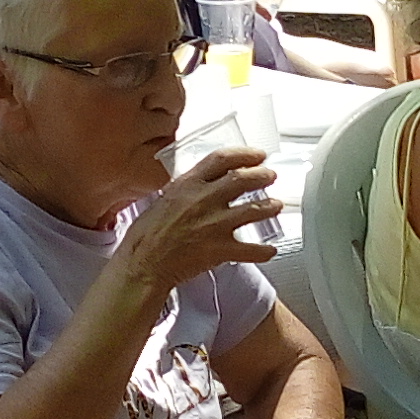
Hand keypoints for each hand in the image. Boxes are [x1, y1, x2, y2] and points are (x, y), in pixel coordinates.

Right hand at [113, 149, 278, 294]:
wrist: (143, 264)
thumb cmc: (145, 237)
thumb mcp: (161, 200)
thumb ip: (182, 191)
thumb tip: (194, 186)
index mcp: (188, 185)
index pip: (222, 159)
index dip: (245, 154)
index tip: (257, 155)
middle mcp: (204, 200)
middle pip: (243, 179)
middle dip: (262, 176)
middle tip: (271, 176)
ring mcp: (214, 224)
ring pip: (253, 209)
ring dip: (269, 206)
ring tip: (276, 205)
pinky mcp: (220, 249)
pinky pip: (251, 250)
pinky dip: (264, 251)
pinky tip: (270, 250)